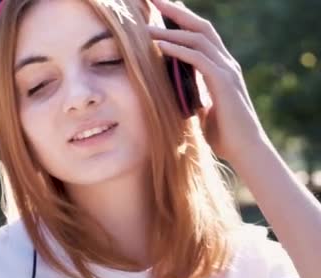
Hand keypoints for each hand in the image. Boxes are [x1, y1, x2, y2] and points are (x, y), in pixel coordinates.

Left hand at [147, 0, 270, 164]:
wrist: (245, 150)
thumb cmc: (222, 133)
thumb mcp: (200, 107)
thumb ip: (190, 93)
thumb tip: (171, 90)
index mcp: (220, 66)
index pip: (200, 34)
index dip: (181, 19)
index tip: (160, 10)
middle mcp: (226, 62)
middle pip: (200, 26)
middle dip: (176, 12)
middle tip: (153, 1)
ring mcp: (227, 70)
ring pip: (198, 39)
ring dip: (171, 30)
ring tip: (145, 27)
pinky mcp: (224, 82)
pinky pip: (199, 58)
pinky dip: (178, 49)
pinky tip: (160, 45)